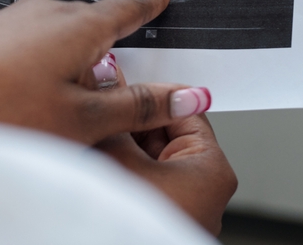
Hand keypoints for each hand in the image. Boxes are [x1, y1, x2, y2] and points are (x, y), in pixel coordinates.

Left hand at [0, 0, 210, 143]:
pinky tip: (27, 99)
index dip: (150, 0)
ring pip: (61, 39)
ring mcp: (15, 21)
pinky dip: (42, 67)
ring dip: (72, 64)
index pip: (128, 8)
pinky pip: (31, 46)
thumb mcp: (81, 120)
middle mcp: (47, 13)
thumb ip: (136, 106)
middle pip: (95, 25)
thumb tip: (188, 95)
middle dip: (112, 47)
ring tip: (68, 107)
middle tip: (125, 80)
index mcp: (79, 26)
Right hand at [95, 63, 236, 234]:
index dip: (149, 89)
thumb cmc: (133, 225)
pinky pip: (138, 179)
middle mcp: (201, 187)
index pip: (183, 108)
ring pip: (146, 156)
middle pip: (162, 131)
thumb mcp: (118, 155)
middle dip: (128, 117)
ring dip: (118, 142)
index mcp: (211, 168)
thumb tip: (106, 76)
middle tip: (98, 97)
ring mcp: (177, 205)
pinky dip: (118, 166)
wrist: (110, 243)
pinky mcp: (155, 216)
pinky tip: (93, 156)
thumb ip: (116, 112)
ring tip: (91, 128)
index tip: (121, 75)